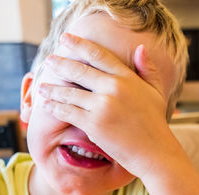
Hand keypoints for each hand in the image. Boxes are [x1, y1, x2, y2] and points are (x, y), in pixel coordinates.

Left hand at [40, 33, 178, 177]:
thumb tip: (141, 48)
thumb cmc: (154, 123)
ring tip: (42, 87)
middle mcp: (114, 88)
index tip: (66, 38)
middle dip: (60, 64)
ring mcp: (102, 105)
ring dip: (53, 88)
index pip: (99, 55)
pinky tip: (47, 105)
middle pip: (80, 70)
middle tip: (49, 60)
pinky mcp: (93, 124)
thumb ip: (148, 69)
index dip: (79, 44)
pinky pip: (68, 112)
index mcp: (128, 78)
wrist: (154, 152)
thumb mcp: (156, 92)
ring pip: (70, 92)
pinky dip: (55, 108)